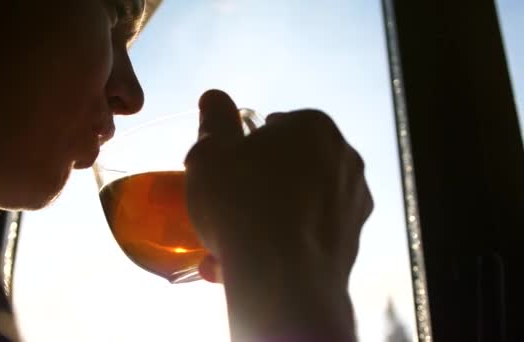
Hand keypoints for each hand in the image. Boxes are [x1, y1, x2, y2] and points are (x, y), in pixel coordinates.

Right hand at [185, 89, 372, 340]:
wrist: (282, 278)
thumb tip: (214, 97)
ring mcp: (354, 202)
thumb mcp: (210, 153)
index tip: (228, 171)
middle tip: (231, 206)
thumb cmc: (241, 203)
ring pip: (301, 202)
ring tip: (234, 241)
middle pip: (291, 165)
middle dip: (261, 183)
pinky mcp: (354, 240)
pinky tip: (255, 260)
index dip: (246, 148)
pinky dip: (286, 242)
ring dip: (270, 216)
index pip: (276, 126)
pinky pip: (311, 233)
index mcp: (314, 127)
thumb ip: (214, 120)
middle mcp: (344, 158)